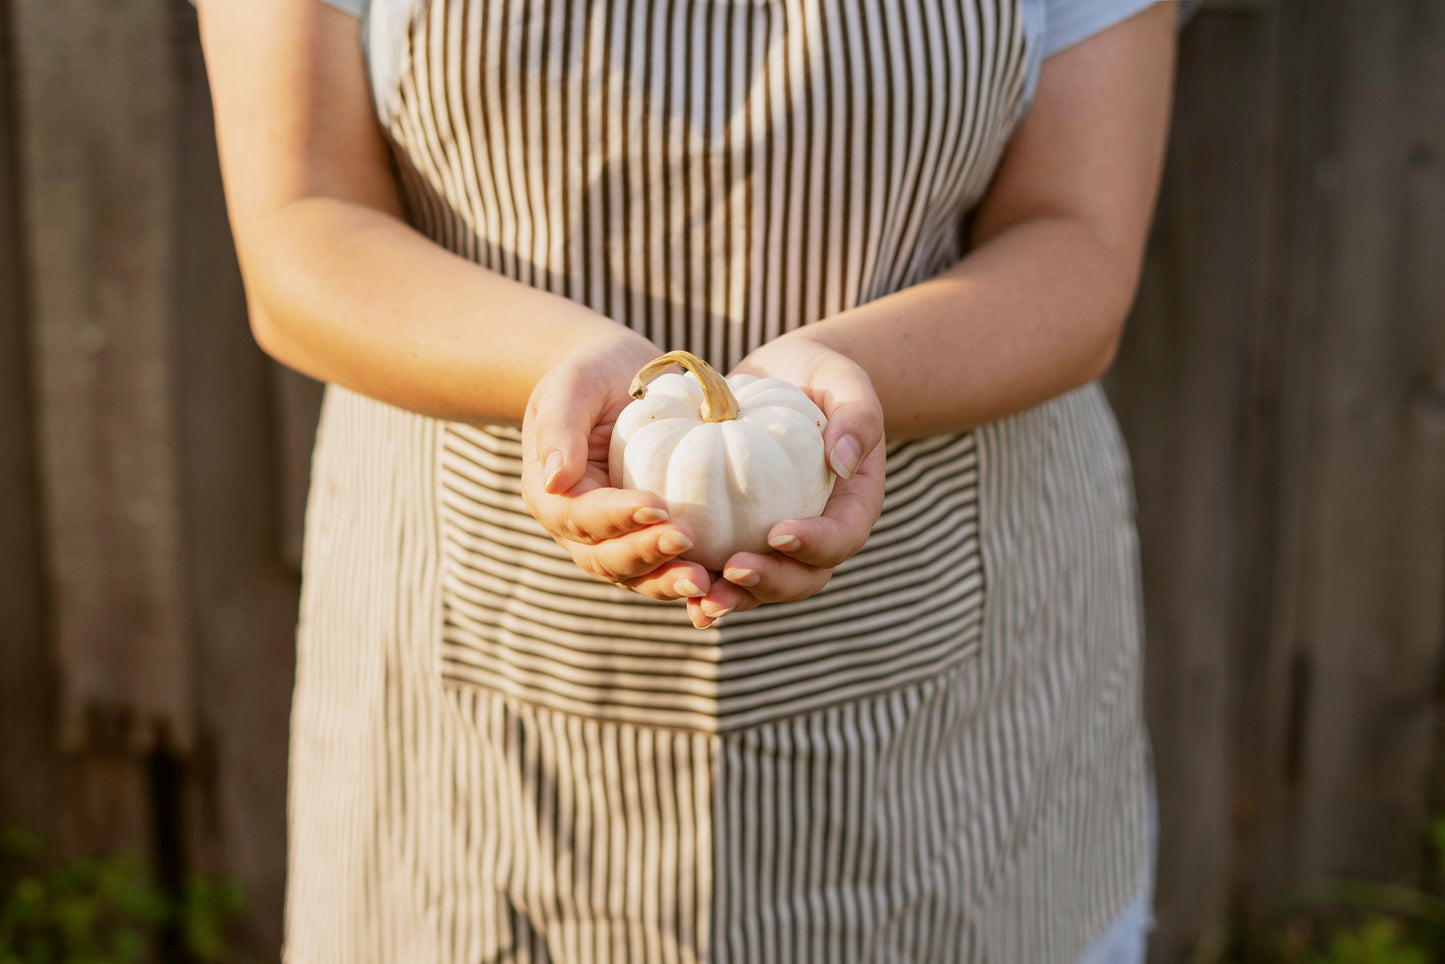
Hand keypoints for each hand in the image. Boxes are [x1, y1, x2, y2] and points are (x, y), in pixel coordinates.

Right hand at [521, 330, 714, 600]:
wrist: (619, 379)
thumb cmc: (591, 374)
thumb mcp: (570, 386)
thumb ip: (559, 428)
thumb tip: (556, 479)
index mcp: (552, 494)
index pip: (580, 516)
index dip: (616, 517)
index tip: (657, 506)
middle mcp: (580, 528)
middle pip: (607, 558)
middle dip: (646, 557)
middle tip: (687, 543)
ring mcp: (615, 538)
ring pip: (637, 575)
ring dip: (669, 580)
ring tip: (706, 580)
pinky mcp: (650, 538)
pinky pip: (667, 566)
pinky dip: (689, 575)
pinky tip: (725, 579)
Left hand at [687, 333, 886, 628]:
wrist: (788, 381)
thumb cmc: (824, 379)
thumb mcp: (848, 384)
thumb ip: (858, 419)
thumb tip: (843, 460)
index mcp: (850, 507)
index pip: (841, 538)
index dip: (814, 544)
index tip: (779, 533)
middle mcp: (816, 535)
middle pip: (801, 578)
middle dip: (769, 582)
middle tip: (732, 571)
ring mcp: (775, 541)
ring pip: (760, 585)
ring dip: (731, 596)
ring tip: (699, 600)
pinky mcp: (738, 534)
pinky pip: (721, 566)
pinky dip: (700, 579)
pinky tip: (669, 579)